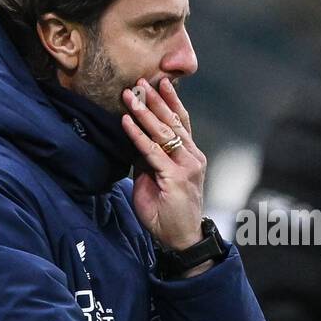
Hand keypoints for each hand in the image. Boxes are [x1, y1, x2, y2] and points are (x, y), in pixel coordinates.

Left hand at [121, 77, 206, 250]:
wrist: (182, 240)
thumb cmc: (169, 213)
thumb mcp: (156, 180)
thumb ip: (149, 161)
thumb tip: (134, 142)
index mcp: (191, 156)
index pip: (182, 122)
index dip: (171, 102)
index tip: (160, 83)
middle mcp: (193, 157)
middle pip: (174, 122)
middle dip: (156, 100)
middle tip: (141, 80)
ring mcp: (187, 167)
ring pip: (164, 132)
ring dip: (145, 111)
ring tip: (130, 95)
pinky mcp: (176, 178)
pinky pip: (153, 152)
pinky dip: (138, 135)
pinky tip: (126, 122)